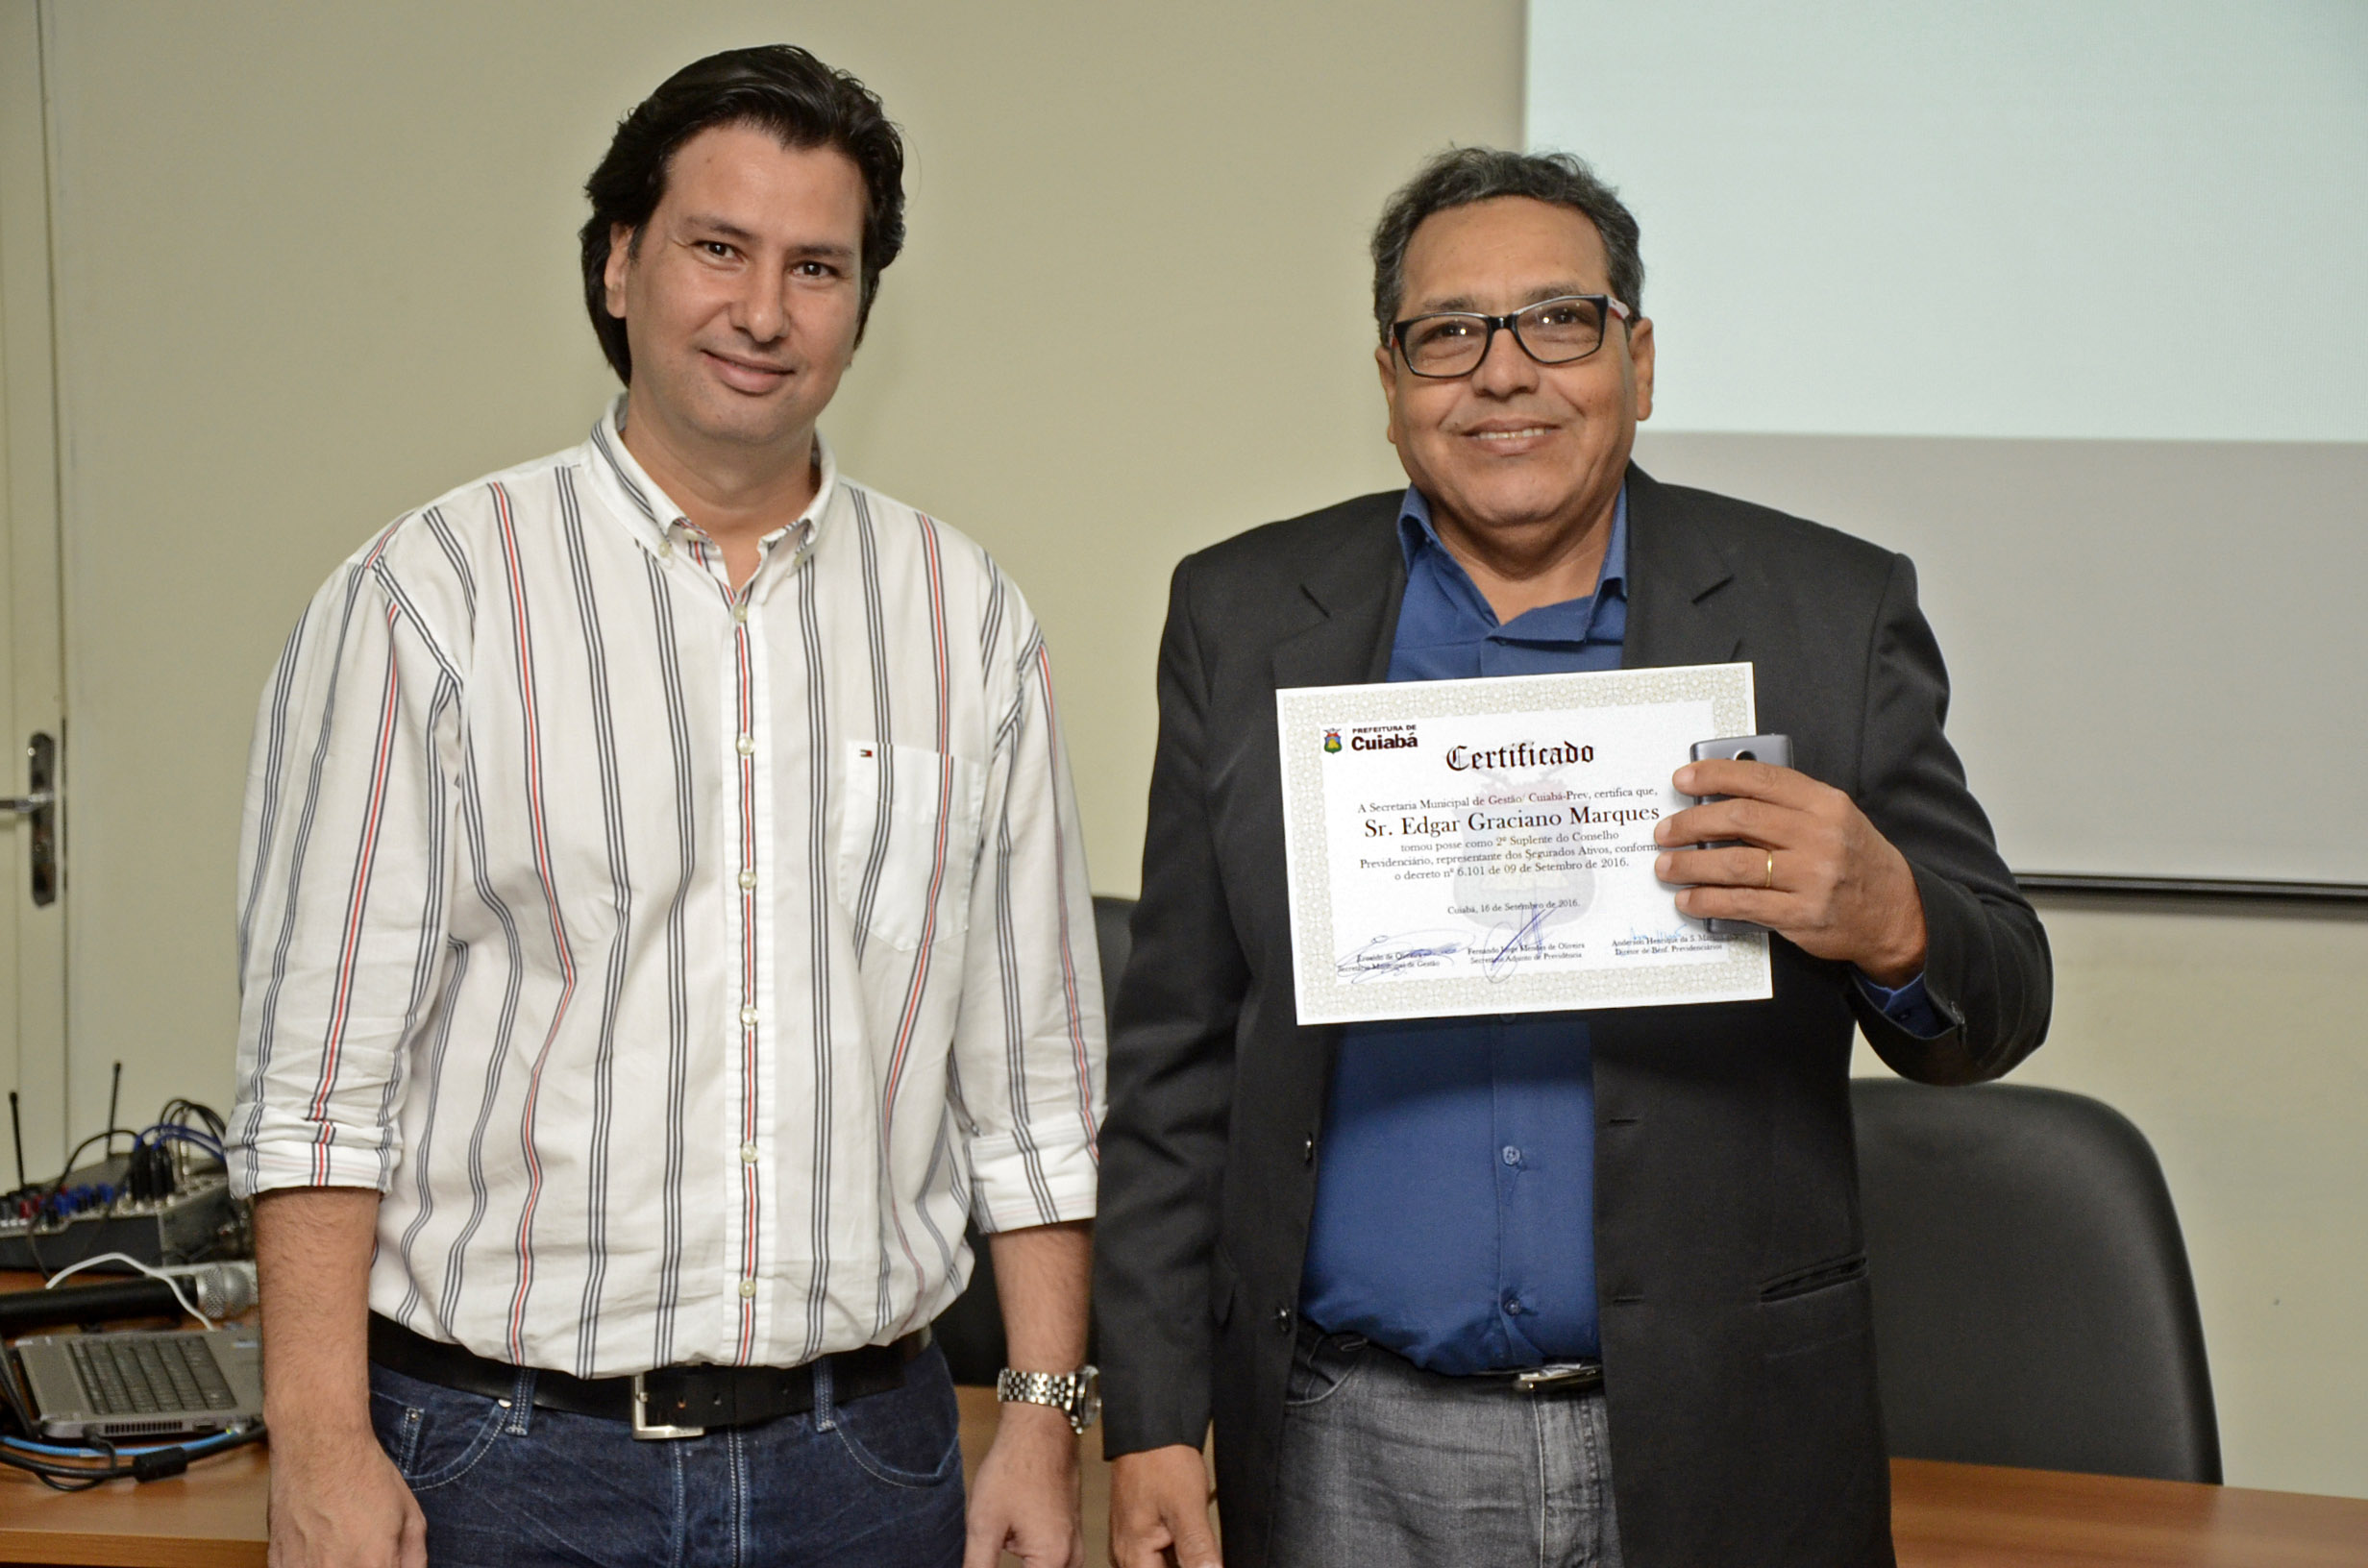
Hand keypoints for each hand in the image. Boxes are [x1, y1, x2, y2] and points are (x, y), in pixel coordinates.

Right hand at [266, 1424, 424, 1567]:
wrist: (318, 1449)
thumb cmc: (364, 1476)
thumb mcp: (410, 1516)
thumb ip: (415, 1558)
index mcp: (374, 1566)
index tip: (386, 1561)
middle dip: (366, 1566)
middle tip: (364, 1548)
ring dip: (335, 1565)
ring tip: (340, 1544)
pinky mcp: (278, 1565)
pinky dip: (310, 1566)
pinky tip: (319, 1548)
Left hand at [964, 1402, 1082, 1567]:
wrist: (1041, 1428)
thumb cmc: (1015, 1468)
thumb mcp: (984, 1524)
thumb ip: (978, 1567)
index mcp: (1052, 1560)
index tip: (983, 1559)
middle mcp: (1071, 1557)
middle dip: (1009, 1567)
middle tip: (990, 1550)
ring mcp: (1074, 1545)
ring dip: (1025, 1566)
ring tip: (996, 1546)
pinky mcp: (1070, 1533)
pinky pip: (1054, 1564)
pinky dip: (1032, 1563)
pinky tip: (1008, 1546)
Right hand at [1110, 1444, 1220, 1567]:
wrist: (1149, 1429)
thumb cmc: (1162, 1461)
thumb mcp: (1187, 1509)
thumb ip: (1197, 1551)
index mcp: (1132, 1555)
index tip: (1203, 1562)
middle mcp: (1126, 1554)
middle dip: (1187, 1565)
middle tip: (1202, 1549)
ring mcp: (1131, 1542)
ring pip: (1161, 1567)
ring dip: (1184, 1561)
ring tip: (1198, 1540)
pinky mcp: (1139, 1531)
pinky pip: (1159, 1555)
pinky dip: (1178, 1553)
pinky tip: (1194, 1541)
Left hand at [1654, 758, 1927, 985]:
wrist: (1897, 912)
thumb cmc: (1855, 861)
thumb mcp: (1834, 819)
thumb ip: (1786, 806)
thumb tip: (1720, 798)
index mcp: (1825, 804)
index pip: (1760, 779)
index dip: (1715, 775)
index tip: (1683, 780)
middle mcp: (1819, 836)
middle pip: (1740, 818)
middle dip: (1692, 823)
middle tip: (1666, 831)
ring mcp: (1812, 877)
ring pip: (1734, 863)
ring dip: (1691, 865)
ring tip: (1667, 866)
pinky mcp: (1801, 915)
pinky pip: (1742, 904)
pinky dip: (1708, 901)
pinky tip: (1689, 899)